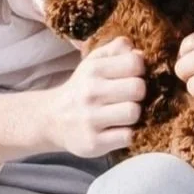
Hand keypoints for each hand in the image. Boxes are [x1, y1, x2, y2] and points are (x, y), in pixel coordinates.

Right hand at [47, 37, 147, 156]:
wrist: (51, 120)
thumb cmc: (82, 89)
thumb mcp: (93, 63)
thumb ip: (117, 50)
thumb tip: (141, 53)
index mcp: (93, 69)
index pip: (134, 62)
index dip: (139, 70)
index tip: (131, 77)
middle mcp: (89, 92)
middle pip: (137, 88)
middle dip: (139, 94)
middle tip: (129, 98)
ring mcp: (90, 119)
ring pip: (133, 113)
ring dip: (134, 115)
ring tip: (124, 114)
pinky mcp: (93, 142)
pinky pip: (127, 137)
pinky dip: (127, 134)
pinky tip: (118, 130)